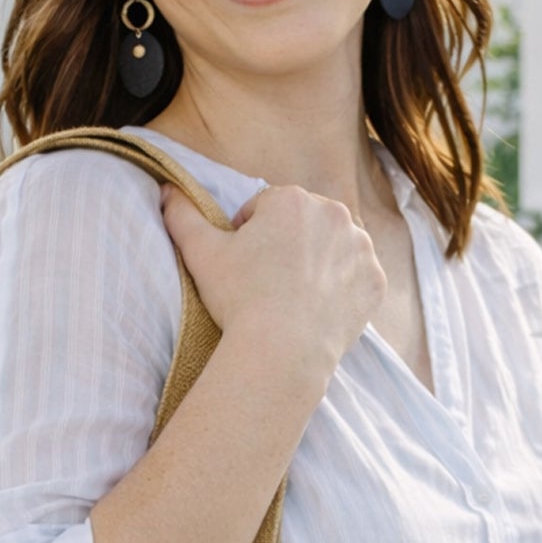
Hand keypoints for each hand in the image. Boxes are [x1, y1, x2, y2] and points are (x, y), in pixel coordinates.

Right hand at [158, 179, 385, 386]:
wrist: (283, 353)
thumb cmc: (240, 300)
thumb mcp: (200, 254)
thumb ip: (181, 215)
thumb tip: (166, 189)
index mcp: (291, 199)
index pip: (266, 208)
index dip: (249, 236)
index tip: (243, 266)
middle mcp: (333, 213)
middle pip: (303, 224)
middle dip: (287, 245)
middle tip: (267, 284)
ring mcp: (360, 247)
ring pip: (332, 248)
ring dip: (315, 264)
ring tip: (292, 297)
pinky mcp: (375, 280)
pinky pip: (355, 278)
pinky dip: (340, 290)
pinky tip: (317, 309)